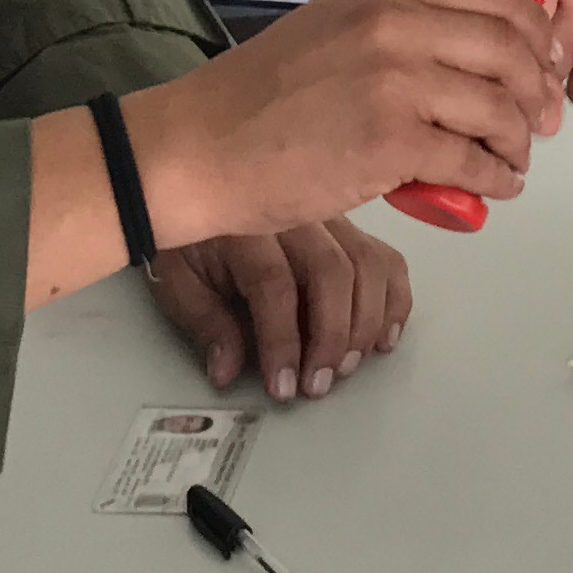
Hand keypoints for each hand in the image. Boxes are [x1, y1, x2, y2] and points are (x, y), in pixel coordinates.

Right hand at [124, 0, 561, 240]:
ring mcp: (395, 80)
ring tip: (515, 160)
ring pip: (501, 104)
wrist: (199, 149)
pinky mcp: (392, 140)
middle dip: (539, 88)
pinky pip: (473, 158)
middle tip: (543, 120)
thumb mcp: (336, 31)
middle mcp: (394, 22)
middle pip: (509, 46)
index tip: (543, 61)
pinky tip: (495, 186)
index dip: (533, 30)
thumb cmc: (261, 100)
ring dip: (521, 139)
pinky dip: (497, 176)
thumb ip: (400, 30)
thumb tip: (476, 55)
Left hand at [149, 218, 410, 402]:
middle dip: (331, 337)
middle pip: (331, 272)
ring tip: (347, 367)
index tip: (282, 387)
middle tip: (319, 384)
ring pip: (367, 264)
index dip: (282, 342)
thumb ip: (204, 324)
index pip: (274, 286)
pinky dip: (394, 299)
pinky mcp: (349, 227)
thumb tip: (227, 370)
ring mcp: (328, 218)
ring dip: (365, 323)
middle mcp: (294, 217)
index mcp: (245, 229)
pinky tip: (383, 338)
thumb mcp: (178, 280)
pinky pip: (386, 257)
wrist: (194, 186)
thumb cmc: (189, 241)